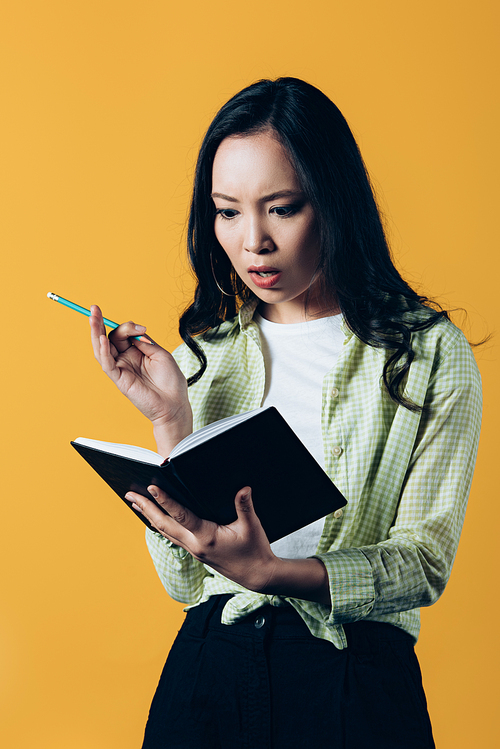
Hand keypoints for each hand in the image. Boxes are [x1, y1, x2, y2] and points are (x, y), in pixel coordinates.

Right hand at [90, 305, 191, 453]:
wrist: (174, 404)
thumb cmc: (170, 381)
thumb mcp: (160, 354)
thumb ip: (144, 342)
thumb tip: (133, 332)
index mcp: (136, 352)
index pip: (123, 333)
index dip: (128, 327)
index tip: (141, 328)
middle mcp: (125, 359)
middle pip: (109, 338)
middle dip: (101, 323)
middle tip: (94, 308)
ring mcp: (120, 369)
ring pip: (102, 349)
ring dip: (96, 333)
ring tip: (92, 318)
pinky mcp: (119, 379)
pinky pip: (107, 363)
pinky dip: (103, 351)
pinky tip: (102, 339)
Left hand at [125, 485, 330, 604]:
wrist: (256, 576)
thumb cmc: (255, 551)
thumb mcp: (252, 527)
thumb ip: (245, 506)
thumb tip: (243, 488)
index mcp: (206, 537)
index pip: (181, 515)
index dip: (165, 501)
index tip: (151, 488)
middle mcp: (195, 545)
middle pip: (163, 525)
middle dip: (145, 508)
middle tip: (130, 493)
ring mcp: (193, 550)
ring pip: (165, 531)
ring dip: (149, 516)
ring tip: (136, 503)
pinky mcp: (195, 552)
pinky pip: (173, 536)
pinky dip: (161, 524)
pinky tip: (156, 518)